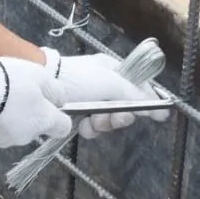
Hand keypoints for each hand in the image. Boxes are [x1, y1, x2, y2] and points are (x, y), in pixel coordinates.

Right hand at [0, 56, 71, 148]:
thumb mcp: (38, 75)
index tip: (51, 106)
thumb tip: (60, 99)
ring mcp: (4, 140)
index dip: (58, 117)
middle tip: (18, 93)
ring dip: (9, 117)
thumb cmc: (6, 81)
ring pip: (13, 130)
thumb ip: (54, 90)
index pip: (62, 128)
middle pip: (35, 127)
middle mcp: (27, 136)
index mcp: (44, 120)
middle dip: (29, 114)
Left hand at [44, 48, 170, 137]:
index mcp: (114, 70)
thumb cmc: (78, 79)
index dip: (148, 101)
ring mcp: (90, 99)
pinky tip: (84, 125)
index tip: (158, 115)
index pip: (140, 86)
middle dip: (121, 115)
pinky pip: (93, 126)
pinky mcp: (77, 113)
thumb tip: (158, 107)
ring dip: (105, 123)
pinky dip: (91, 128)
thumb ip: (135, 95)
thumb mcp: (111, 83)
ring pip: (110, 119)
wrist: (41, 87)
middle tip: (114, 117)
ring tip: (94, 120)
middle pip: (125, 106)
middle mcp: (104, 84)